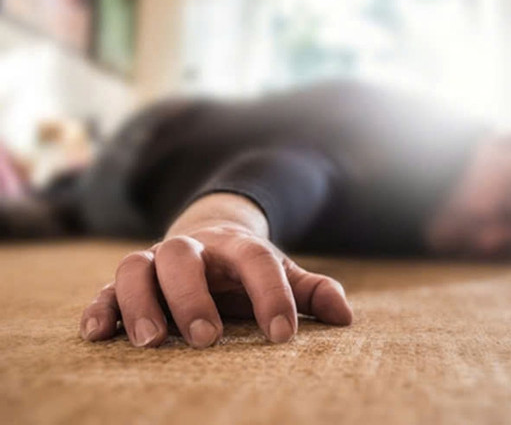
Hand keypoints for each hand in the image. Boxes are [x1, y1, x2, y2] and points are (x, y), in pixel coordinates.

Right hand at [79, 193, 352, 347]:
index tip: (283, 337)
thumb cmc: (247, 269)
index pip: (256, 262)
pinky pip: (104, 289)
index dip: (271, 295)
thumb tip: (345, 316)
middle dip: (191, 295)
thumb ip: (311, 291)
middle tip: (206, 338)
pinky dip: (99, 309)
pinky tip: (97, 336)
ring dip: (139, 302)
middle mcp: (192, 250)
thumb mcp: (282, 274)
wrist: (206, 237)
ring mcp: (155, 262)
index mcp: (236, 248)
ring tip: (151, 342)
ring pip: (135, 267)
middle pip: (181, 256)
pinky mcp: (126, 282)